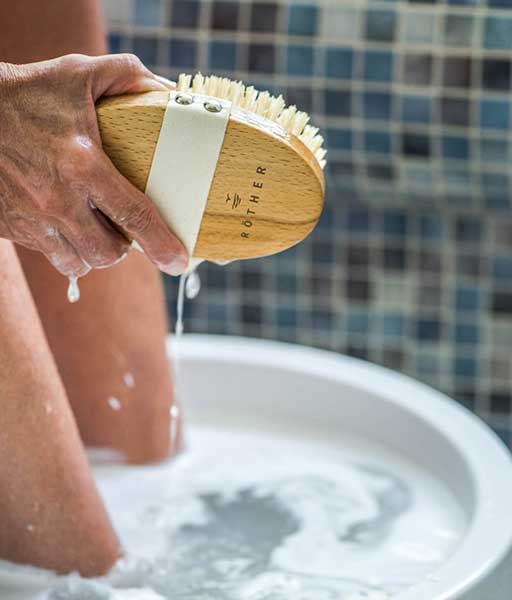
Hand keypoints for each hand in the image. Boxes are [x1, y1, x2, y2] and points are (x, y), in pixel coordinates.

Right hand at [0, 54, 187, 277]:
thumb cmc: (27, 93)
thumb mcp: (78, 74)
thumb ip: (127, 76)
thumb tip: (166, 90)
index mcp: (82, 164)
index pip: (133, 215)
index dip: (161, 244)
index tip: (178, 262)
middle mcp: (57, 199)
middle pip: (108, 252)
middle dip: (122, 246)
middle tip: (123, 228)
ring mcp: (33, 218)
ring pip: (80, 263)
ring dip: (94, 252)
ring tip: (95, 228)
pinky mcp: (14, 228)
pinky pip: (51, 256)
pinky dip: (66, 250)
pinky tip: (67, 227)